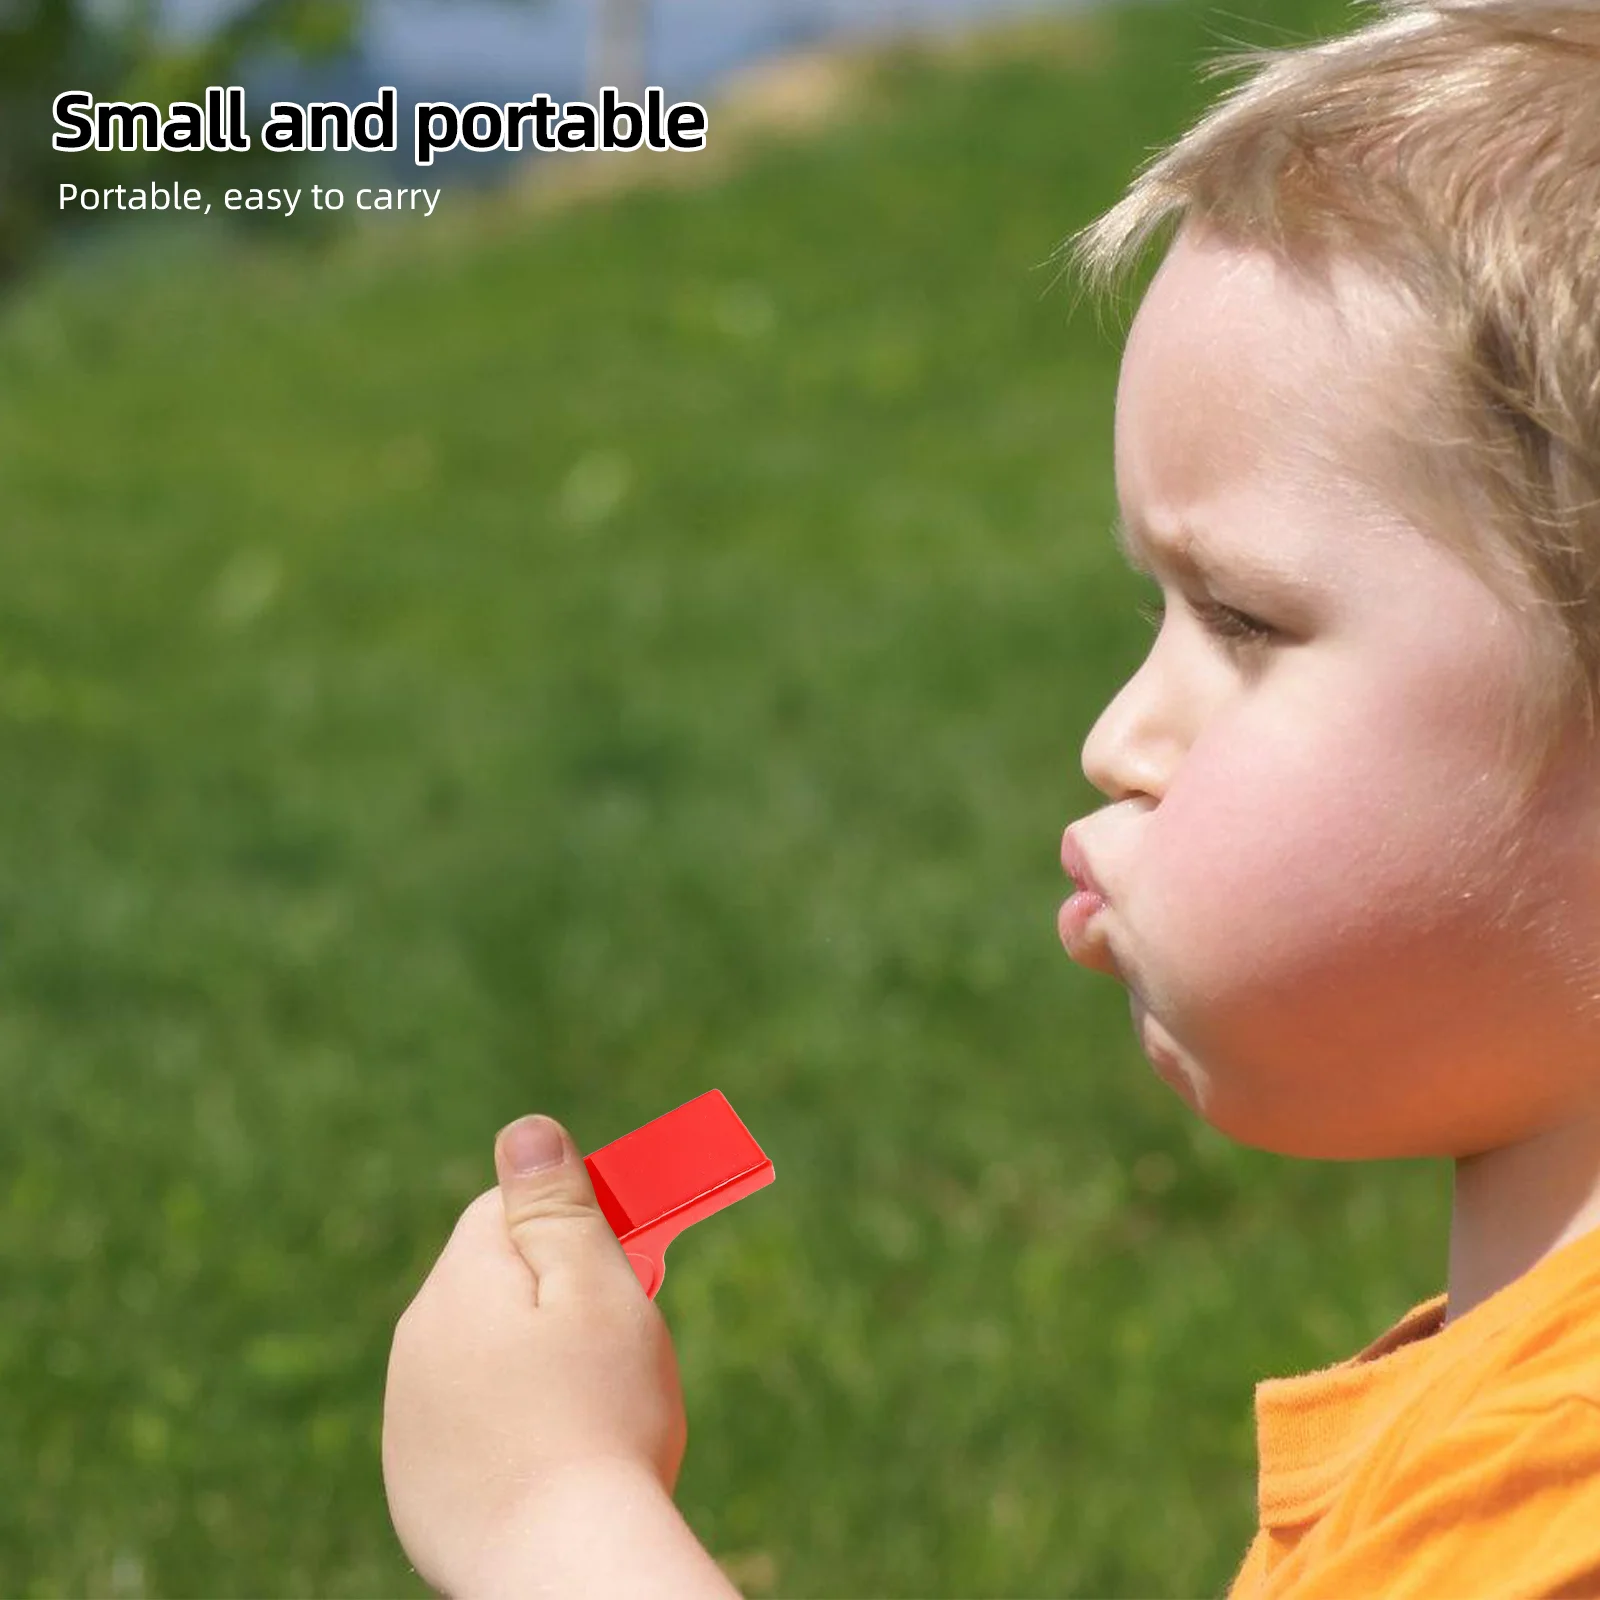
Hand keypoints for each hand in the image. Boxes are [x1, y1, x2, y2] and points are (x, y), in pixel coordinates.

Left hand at [382, 1114, 688, 1595]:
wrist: (562, 1570)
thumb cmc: (599, 1418)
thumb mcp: (596, 1286)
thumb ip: (557, 1205)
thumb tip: (524, 1131)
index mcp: (458, 1284)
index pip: (506, 1210)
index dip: (573, 1224)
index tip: (627, 1260)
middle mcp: (416, 1344)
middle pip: (493, 1280)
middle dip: (554, 1294)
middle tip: (619, 1341)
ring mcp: (408, 1420)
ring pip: (481, 1352)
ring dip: (531, 1360)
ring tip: (593, 1409)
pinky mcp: (417, 1485)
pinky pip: (468, 1422)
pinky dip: (509, 1426)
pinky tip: (554, 1457)